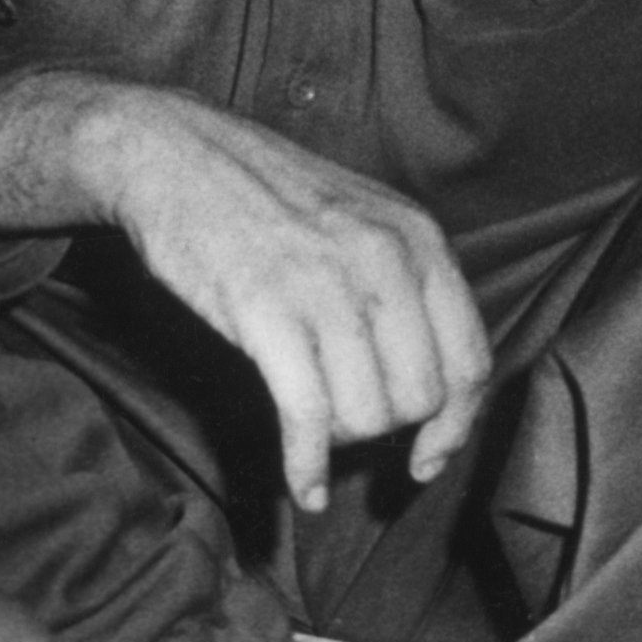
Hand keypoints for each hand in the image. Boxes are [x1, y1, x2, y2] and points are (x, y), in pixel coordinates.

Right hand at [82, 90, 491, 512]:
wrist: (171, 154)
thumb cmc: (262, 197)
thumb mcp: (362, 218)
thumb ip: (406, 286)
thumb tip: (432, 389)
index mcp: (418, 238)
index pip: (469, 361)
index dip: (453, 425)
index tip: (426, 457)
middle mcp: (385, 260)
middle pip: (418, 399)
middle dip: (381, 427)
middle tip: (339, 418)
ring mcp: (326, 285)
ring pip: (368, 415)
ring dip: (338, 441)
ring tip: (309, 424)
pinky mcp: (265, 312)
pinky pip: (308, 417)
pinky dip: (307, 467)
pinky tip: (303, 486)